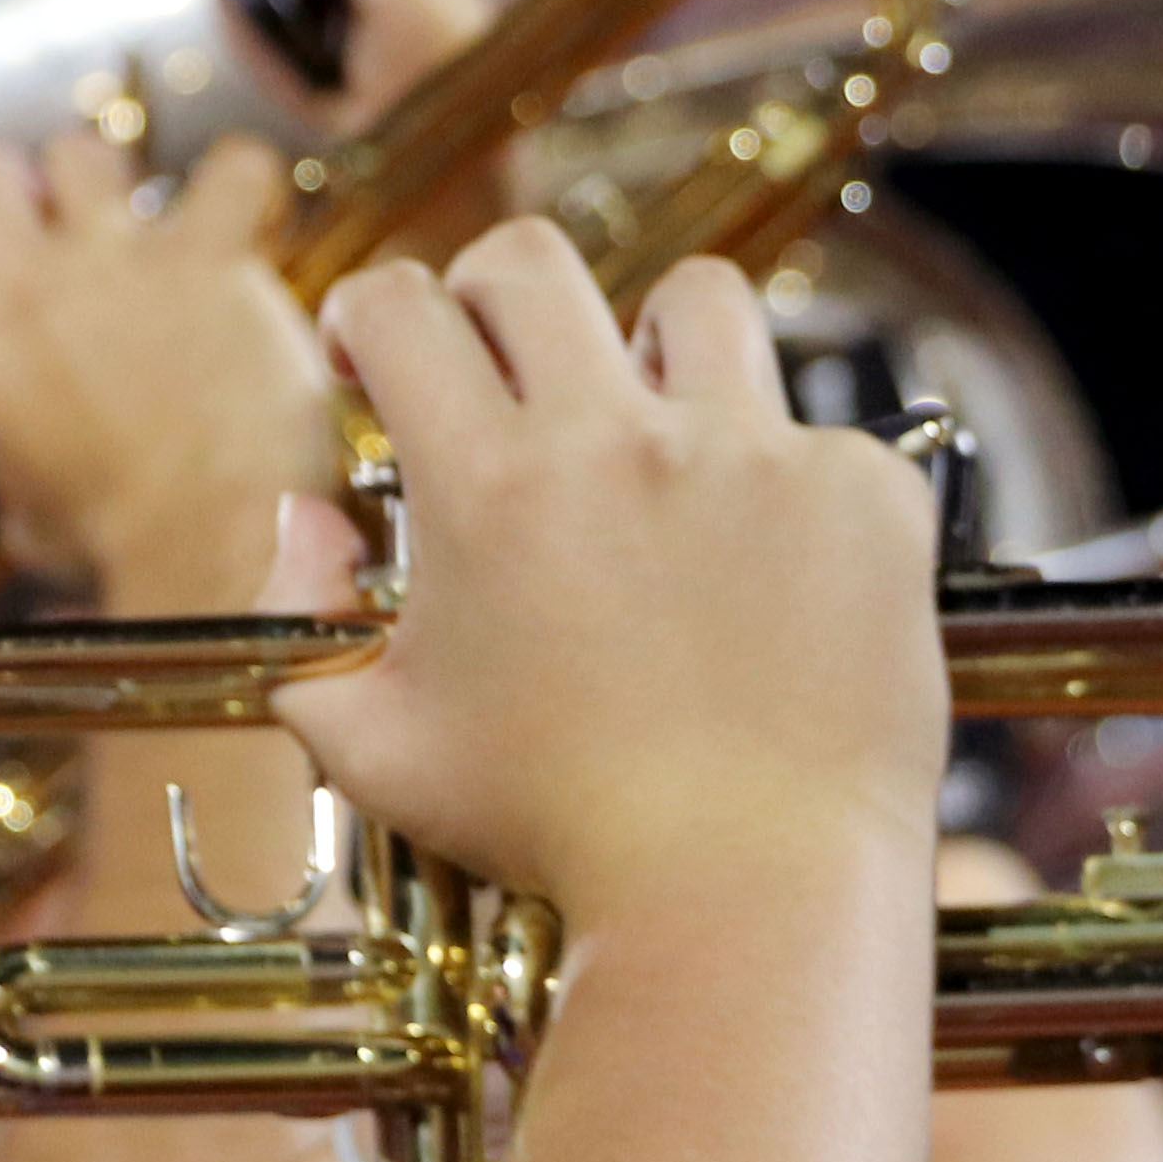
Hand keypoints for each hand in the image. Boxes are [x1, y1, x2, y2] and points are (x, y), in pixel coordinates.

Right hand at [0, 132, 337, 614]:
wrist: (210, 541)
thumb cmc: (120, 550)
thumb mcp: (30, 522)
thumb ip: (16, 467)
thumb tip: (32, 485)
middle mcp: (25, 287)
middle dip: (14, 192)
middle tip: (53, 234)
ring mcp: (115, 260)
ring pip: (80, 150)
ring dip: (107, 180)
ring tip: (139, 224)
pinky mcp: (207, 254)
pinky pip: (234, 169)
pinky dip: (244, 183)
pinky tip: (244, 214)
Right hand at [267, 223, 940, 931]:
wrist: (749, 899)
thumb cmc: (558, 837)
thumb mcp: (375, 750)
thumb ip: (301, 620)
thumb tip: (306, 518)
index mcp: (488, 489)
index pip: (403, 305)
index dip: (377, 314)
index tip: (386, 358)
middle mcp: (618, 443)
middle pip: (532, 262)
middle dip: (493, 297)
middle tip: (504, 368)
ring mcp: (753, 456)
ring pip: (696, 301)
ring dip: (657, 349)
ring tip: (655, 434)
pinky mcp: (861, 493)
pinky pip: (814, 429)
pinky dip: (783, 482)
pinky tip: (768, 571)